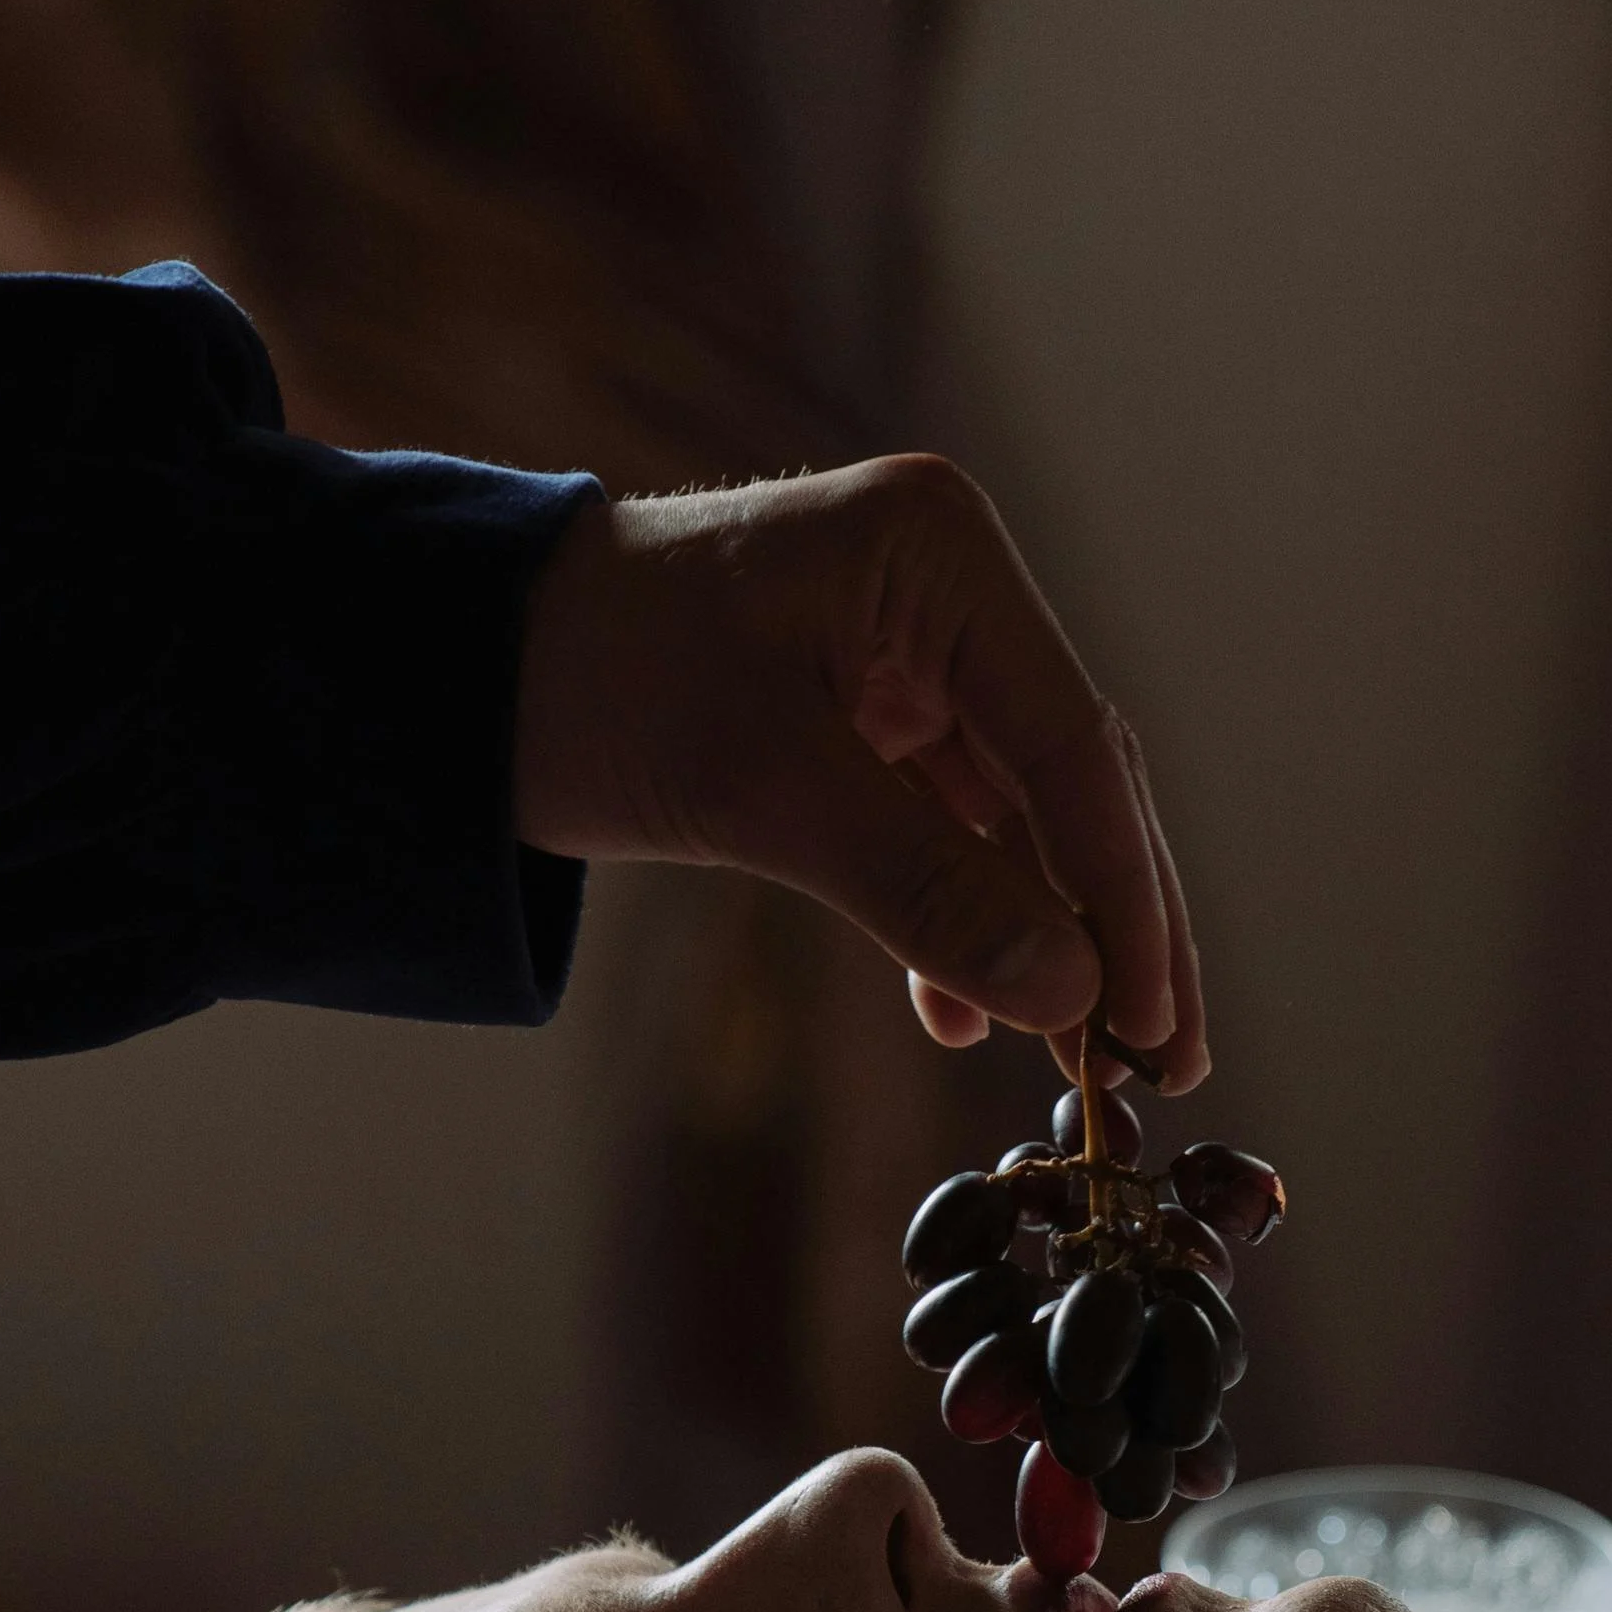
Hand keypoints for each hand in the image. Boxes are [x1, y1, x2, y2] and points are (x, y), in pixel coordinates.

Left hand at [514, 457, 1206, 1087]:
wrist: (449, 670)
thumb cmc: (594, 683)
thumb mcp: (766, 792)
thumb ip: (927, 892)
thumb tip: (1069, 995)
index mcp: (939, 553)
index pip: (1073, 744)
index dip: (1125, 893)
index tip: (1153, 1016)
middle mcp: (943, 588)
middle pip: (1071, 782)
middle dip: (1111, 926)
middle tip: (1162, 1057)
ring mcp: (908, 648)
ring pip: (1019, 819)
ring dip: (1044, 938)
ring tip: (1084, 1058)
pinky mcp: (864, 711)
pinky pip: (946, 828)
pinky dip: (959, 921)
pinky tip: (960, 1016)